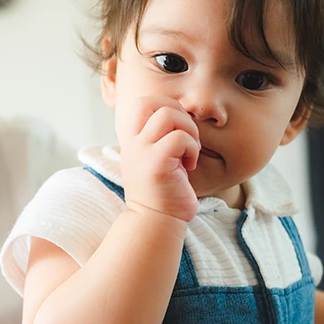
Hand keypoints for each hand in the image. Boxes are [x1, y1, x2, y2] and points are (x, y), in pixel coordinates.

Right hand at [115, 95, 199, 222]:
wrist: (155, 221)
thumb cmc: (162, 191)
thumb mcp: (153, 157)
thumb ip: (157, 136)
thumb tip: (178, 112)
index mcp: (131, 139)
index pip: (143, 102)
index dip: (167, 106)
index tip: (178, 130)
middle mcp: (132, 142)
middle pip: (155, 102)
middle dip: (180, 115)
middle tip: (187, 139)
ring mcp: (142, 151)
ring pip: (168, 115)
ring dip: (188, 130)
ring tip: (189, 151)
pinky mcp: (156, 163)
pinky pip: (180, 138)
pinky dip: (192, 148)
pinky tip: (189, 166)